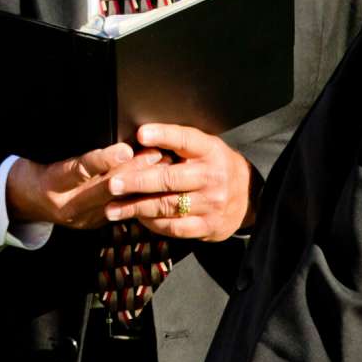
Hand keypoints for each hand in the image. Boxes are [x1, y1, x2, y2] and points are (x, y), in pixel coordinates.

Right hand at [5, 144, 161, 230]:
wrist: (22, 200)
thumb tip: (108, 136)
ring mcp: (81, 218)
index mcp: (53, 184)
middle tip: (156, 154)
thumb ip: (75, 153)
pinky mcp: (92, 224)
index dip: (104, 161)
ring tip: (161, 166)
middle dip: (133, 171)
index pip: (80, 170)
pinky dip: (136, 196)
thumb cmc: (36, 170)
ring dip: (141, 183)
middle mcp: (68, 205)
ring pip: (117, 201)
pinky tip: (155, 185)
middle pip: (105, 189)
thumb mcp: (47, 156)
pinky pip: (118, 210)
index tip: (126, 150)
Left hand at [102, 124, 255, 241]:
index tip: (141, 134)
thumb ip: (178, 145)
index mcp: (210, 151)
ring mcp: (212, 204)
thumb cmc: (215, 166)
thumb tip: (139, 139)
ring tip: (112, 208)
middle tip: (113, 183)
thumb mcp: (205, 148)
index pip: (186, 139)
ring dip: (136, 208)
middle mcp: (212, 177)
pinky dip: (153, 224)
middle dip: (138, 181)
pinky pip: (175, 227)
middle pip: (170, 179)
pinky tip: (137, 219)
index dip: (163, 135)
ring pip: (167, 206)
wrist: (249, 197)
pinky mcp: (208, 226)